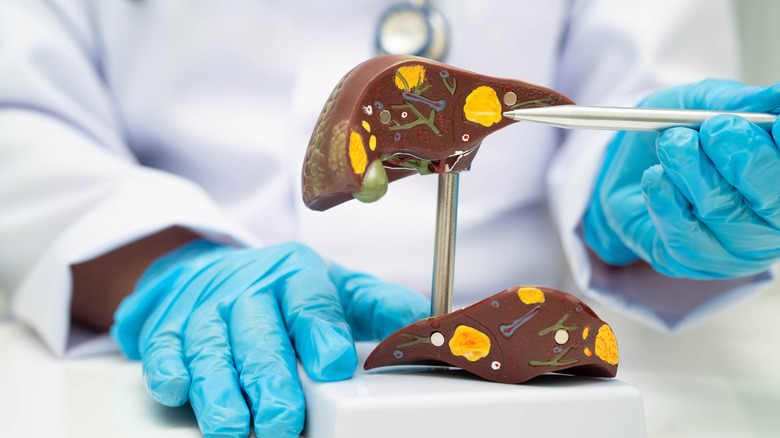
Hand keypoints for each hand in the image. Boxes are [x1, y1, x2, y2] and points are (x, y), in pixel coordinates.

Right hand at [110, 241, 428, 436]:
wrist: (211, 269)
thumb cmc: (283, 288)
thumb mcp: (336, 286)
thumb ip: (378, 305)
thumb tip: (425, 323)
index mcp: (295, 276)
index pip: (310, 301)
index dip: (321, 331)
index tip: (334, 362)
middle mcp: (248, 291)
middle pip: (259, 333)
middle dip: (269, 378)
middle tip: (282, 419)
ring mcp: (206, 311)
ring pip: (210, 348)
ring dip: (219, 390)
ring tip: (233, 428)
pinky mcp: (169, 329)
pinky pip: (165, 350)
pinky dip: (168, 370)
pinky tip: (178, 390)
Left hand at [584, 79, 779, 277]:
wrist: (626, 174)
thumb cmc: (675, 135)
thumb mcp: (697, 103)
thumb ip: (730, 100)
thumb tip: (771, 95)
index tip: (778, 122)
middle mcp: (770, 221)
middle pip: (772, 198)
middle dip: (744, 157)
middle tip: (717, 128)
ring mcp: (733, 249)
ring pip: (722, 211)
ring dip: (693, 170)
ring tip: (672, 142)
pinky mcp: (692, 262)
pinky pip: (682, 233)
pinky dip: (665, 199)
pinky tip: (655, 176)